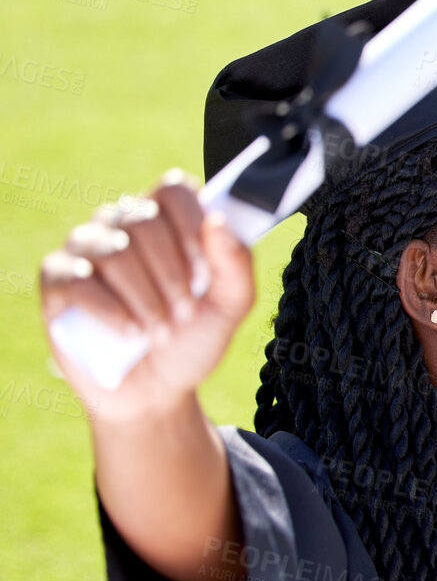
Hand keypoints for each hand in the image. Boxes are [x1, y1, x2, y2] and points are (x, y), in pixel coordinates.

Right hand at [39, 170, 254, 420]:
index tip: (205, 273)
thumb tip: (218, 220)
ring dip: (147, 298)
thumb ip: (236, 262)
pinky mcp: (58, 281)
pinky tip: (131, 333)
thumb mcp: (230, 306)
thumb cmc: (193, 339)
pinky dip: (113, 311)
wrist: (156, 391)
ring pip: (115, 251)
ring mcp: (85, 249)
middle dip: (173, 275)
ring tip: (161, 331)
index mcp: (166, 220)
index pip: (174, 189)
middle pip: (144, 220)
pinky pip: (80, 280)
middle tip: (186, 314)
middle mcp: (121, 224)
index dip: (192, 226)